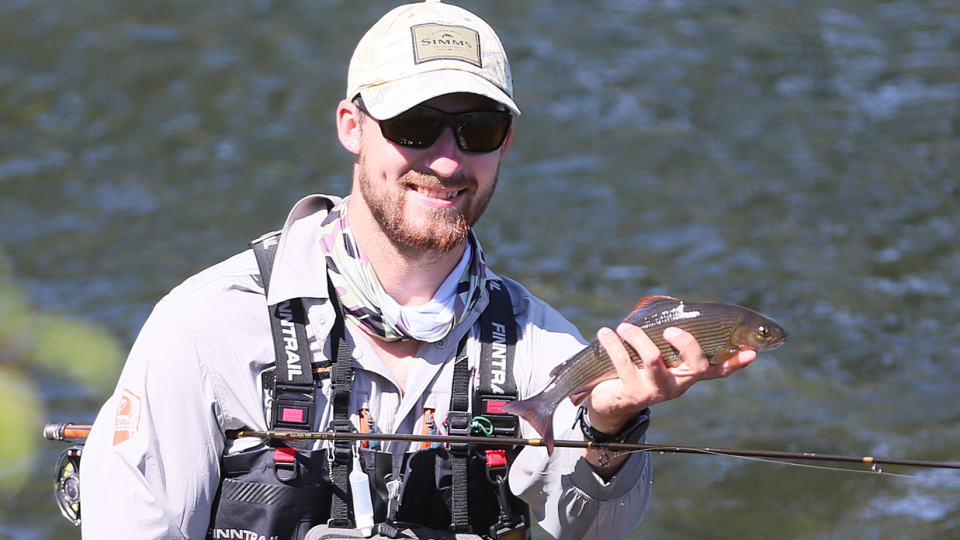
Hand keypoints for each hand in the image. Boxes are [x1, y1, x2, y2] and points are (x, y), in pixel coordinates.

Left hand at [585, 323, 754, 434]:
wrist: (609, 402)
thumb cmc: (635, 368)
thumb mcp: (655, 353)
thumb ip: (667, 334)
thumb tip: (672, 303)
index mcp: (687, 373)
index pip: (718, 370)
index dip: (735, 362)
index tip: (752, 352)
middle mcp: (677, 384)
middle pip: (695, 366)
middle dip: (687, 343)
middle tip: (670, 329)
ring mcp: (656, 390)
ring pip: (654, 360)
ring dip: (637, 337)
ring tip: (623, 326)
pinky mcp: (632, 393)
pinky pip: (623, 363)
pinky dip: (613, 343)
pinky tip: (605, 334)